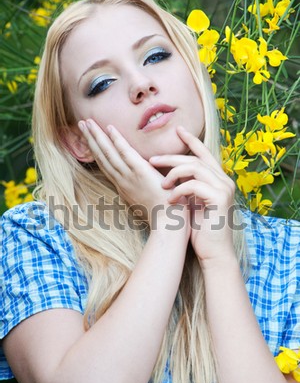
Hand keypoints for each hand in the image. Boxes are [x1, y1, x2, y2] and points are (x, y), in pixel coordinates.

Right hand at [78, 119, 188, 230]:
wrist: (169, 224)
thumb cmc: (163, 214)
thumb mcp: (147, 200)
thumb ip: (143, 189)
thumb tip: (144, 183)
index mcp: (124, 187)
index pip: (107, 166)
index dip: (97, 151)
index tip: (90, 138)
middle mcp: (122, 182)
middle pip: (102, 157)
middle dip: (91, 139)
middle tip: (81, 123)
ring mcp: (129, 177)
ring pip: (108, 154)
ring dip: (96, 137)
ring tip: (86, 122)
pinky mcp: (140, 173)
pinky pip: (125, 153)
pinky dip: (116, 140)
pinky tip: (109, 128)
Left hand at [149, 126, 235, 263]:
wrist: (214, 252)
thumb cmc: (200, 230)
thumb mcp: (192, 203)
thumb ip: (187, 188)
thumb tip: (168, 176)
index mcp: (217, 180)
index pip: (204, 154)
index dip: (191, 140)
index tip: (178, 130)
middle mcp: (223, 180)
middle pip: (194, 159)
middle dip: (171, 158)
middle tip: (151, 159)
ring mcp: (223, 188)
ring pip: (194, 168)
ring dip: (173, 174)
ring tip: (160, 185)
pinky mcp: (219, 198)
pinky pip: (195, 185)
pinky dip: (179, 190)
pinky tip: (170, 200)